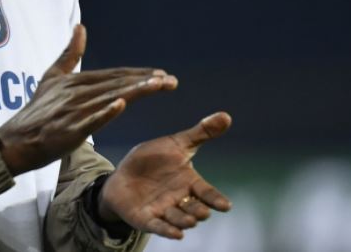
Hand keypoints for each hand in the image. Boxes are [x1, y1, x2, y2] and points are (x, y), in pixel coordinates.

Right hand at [0, 24, 177, 174]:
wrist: (16, 140)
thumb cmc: (37, 110)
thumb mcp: (52, 77)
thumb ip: (69, 53)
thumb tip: (80, 26)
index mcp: (75, 81)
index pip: (114, 75)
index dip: (138, 74)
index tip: (161, 74)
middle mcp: (77, 93)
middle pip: (117, 85)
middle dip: (146, 81)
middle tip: (171, 81)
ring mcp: (73, 111)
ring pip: (111, 99)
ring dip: (136, 91)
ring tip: (159, 86)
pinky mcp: (69, 130)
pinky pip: (91, 120)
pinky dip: (106, 112)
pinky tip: (121, 105)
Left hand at [97, 112, 232, 239]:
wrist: (124, 174)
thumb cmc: (154, 160)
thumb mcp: (176, 144)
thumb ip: (201, 133)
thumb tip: (226, 115)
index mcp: (189, 183)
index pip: (207, 193)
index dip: (216, 199)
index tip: (226, 206)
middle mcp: (179, 200)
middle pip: (194, 209)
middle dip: (199, 212)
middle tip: (203, 212)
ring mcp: (163, 210)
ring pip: (178, 220)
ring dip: (185, 221)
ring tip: (191, 221)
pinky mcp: (146, 219)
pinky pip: (158, 227)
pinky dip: (167, 231)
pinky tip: (176, 235)